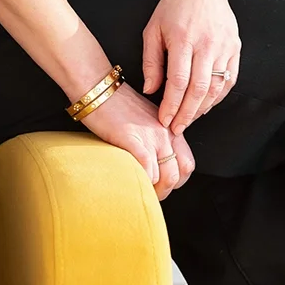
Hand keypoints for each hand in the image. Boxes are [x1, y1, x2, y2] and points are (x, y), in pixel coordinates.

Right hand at [75, 79, 193, 199]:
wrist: (96, 88)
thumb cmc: (114, 104)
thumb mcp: (144, 119)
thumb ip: (154, 137)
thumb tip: (152, 162)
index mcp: (170, 128)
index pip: (187, 163)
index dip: (177, 180)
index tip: (163, 186)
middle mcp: (166, 132)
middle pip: (179, 173)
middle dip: (166, 190)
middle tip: (151, 196)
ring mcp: (151, 136)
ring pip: (166, 176)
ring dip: (154, 191)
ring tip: (140, 193)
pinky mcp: (133, 139)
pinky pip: (148, 170)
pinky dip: (142, 182)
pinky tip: (131, 182)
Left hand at [141, 0, 240, 135]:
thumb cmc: (173, 7)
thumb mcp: (152, 31)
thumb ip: (151, 62)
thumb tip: (151, 90)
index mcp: (183, 40)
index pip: (178, 82)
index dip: (171, 105)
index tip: (164, 120)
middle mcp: (206, 45)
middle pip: (198, 90)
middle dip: (187, 114)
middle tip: (177, 128)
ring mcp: (224, 46)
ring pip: (216, 88)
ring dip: (203, 108)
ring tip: (189, 119)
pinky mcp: (235, 47)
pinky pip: (230, 79)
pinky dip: (218, 96)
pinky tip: (206, 104)